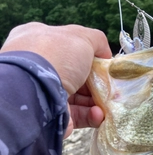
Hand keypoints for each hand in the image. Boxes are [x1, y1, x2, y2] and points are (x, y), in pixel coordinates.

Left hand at [1, 22, 111, 136]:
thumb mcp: (81, 38)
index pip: (68, 48)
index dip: (89, 55)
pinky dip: (91, 115)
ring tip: (110, 104)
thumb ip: (96, 41)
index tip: (105, 64)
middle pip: (78, 75)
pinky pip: (78, 115)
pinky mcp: (55, 116)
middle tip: (114, 88)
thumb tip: (105, 53)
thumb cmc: (57, 56)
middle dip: (97, 82)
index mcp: (41, 43)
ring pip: (80, 98)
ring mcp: (48, 93)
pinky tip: (98, 113)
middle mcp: (43, 68)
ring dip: (98, 101)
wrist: (37, 91)